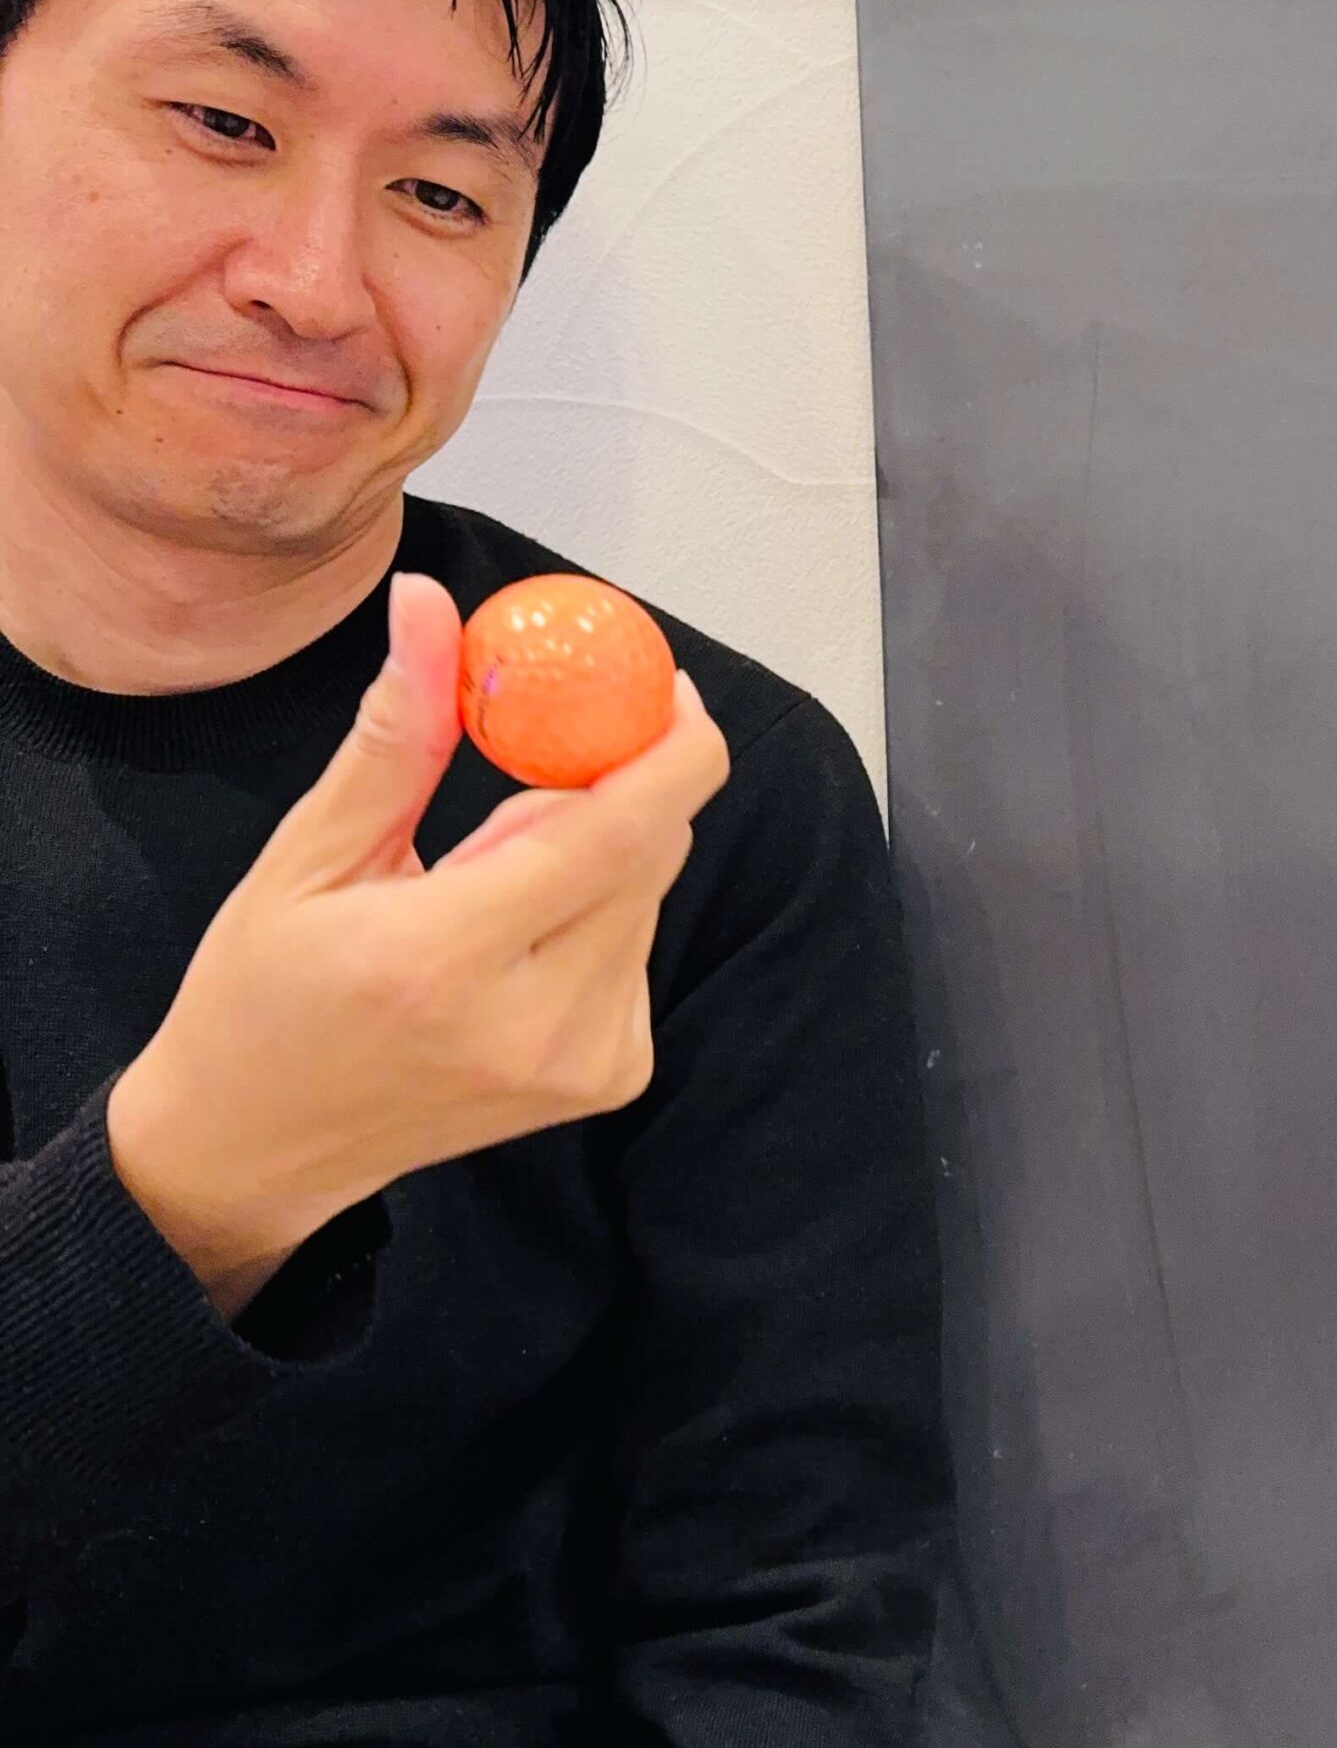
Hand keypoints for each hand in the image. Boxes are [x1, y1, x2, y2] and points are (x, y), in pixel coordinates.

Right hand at [107, 571, 732, 1317]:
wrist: (258, 1145)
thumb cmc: (264, 991)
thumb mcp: (308, 854)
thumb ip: (397, 734)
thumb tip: (430, 602)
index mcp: (444, 959)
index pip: (614, 833)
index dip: (667, 748)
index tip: (664, 685)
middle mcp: (534, 1023)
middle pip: (645, 851)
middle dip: (606, 785)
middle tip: (528, 770)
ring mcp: (584, 1062)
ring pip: (646, 893)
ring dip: (593, 853)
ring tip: (481, 890)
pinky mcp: (611, 1077)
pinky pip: (637, 947)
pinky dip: (595, 913)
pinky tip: (511, 945)